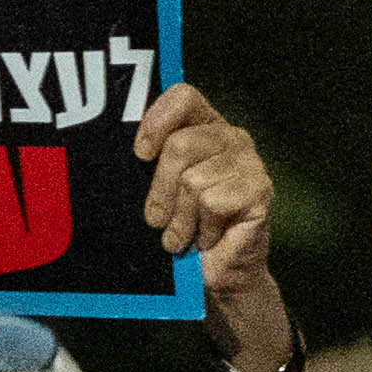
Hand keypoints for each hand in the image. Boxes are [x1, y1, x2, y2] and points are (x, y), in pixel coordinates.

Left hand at [137, 88, 282, 350]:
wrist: (215, 275)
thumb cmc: (179, 228)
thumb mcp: (156, 189)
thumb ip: (146, 162)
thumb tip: (111, 141)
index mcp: (204, 126)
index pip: (183, 96)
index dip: (156, 121)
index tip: (140, 155)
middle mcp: (230, 137)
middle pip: (180, 145)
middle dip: (160, 191)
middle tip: (157, 219)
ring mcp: (249, 163)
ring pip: (194, 181)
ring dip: (180, 220)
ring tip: (183, 234)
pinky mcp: (260, 191)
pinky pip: (213, 202)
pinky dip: (201, 229)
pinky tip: (206, 238)